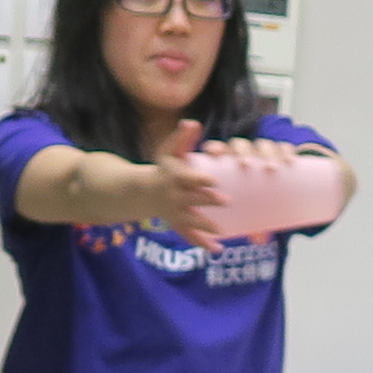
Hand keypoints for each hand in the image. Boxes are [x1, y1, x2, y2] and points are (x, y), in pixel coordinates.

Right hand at [141, 117, 236, 242]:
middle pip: (192, 200)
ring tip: (222, 231)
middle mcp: (174, 197)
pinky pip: (189, 236)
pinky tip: (217, 250)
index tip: (214, 180)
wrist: (146, 192)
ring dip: (205, 226)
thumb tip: (192, 123)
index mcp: (174, 177)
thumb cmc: (164, 168)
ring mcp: (176, 213)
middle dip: (207, 201)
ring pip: (191, 221)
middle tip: (226, 201)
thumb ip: (182, 138)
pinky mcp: (178, 225)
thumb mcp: (169, 151)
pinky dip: (201, 244)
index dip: (200, 179)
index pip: (188, 178)